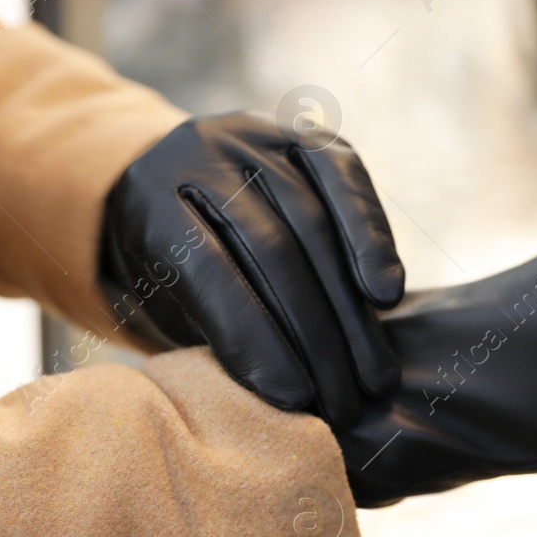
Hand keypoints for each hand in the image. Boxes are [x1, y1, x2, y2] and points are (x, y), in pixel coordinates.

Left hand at [100, 112, 403, 427]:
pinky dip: (372, 239)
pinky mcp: (305, 132)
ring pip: (316, 222)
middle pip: (271, 248)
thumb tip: (282, 395)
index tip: (293, 399)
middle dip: (314, 335)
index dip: (253, 336)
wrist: (174, 183)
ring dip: (351, 310)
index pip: (207, 269)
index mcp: (149, 198)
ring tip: (372, 377)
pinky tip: (387, 295)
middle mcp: (200, 153)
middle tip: (343, 404)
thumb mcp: (165, 300)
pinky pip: (347, 181)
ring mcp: (256, 135)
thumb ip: (210, 330)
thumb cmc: (172, 269)